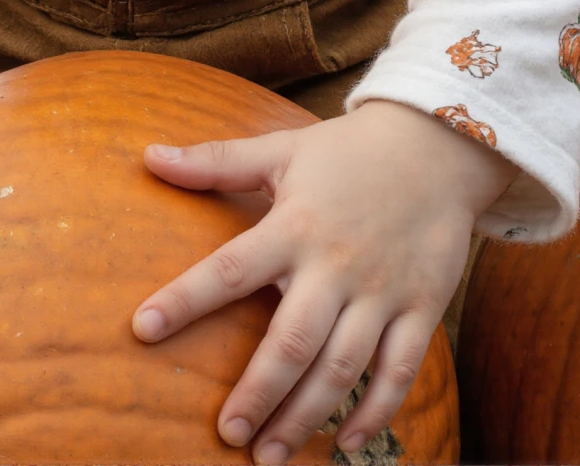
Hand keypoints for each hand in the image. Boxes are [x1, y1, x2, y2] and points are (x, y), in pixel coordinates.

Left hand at [131, 99, 513, 463]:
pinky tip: (347, 444)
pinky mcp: (422, 308)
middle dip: (257, 393)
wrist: (436, 145)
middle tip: (227, 436)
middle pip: (291, 341)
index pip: (229, 268)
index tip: (143, 330)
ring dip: (306, 417)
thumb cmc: (347, 151)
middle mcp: (335, 265)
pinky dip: (377, 412)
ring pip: (342, 368)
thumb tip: (149, 156)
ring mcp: (382, 291)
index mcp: (294, 226)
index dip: (185, 298)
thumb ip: (216, 161)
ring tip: (270, 455)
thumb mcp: (281, 149)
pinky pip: (400, 371)